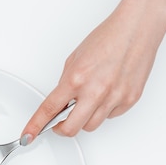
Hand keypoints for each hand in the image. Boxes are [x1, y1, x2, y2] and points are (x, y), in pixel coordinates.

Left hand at [20, 0, 165, 142]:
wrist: (137, 29)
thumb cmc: (108, 38)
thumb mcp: (75, 59)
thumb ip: (66, 84)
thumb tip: (61, 103)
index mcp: (76, 78)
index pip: (49, 109)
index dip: (36, 126)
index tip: (28, 135)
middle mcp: (95, 91)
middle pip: (71, 129)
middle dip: (62, 128)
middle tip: (59, 123)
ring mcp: (114, 98)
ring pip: (91, 126)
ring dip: (84, 118)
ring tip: (88, 100)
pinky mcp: (129, 100)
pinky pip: (110, 116)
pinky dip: (104, 110)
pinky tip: (107, 93)